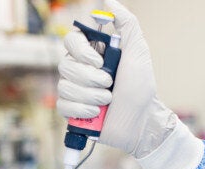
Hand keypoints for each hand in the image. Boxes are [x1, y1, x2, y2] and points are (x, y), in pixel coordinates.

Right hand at [57, 0, 176, 158]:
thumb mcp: (138, 52)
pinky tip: (96, 113)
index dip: (81, 52)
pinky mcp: (71, 111)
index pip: (71, 41)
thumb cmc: (141, 87)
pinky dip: (81, 110)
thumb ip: (127, 24)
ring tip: (107, 100)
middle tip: (110, 84)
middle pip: (65, 66)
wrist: (140, 121)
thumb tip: (110, 1)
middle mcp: (80, 70)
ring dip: (90, 96)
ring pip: (64, 87)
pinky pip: (63, 106)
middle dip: (90, 79)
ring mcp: (74, 91)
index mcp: (92, 53)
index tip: (98, 62)